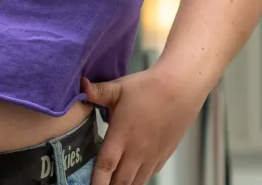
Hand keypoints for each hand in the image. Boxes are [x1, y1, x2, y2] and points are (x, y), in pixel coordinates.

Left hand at [81, 69, 206, 184]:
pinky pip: (149, 175)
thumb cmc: (148, 88)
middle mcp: (137, 150)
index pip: (106, 165)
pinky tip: (132, 176)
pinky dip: (138, 179)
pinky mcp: (163, 155)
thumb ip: (98, 92)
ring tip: (113, 183)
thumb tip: (81, 86)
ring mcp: (151, 155)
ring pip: (136, 181)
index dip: (97, 182)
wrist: (180, 89)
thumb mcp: (119, 88)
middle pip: (120, 180)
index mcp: (122, 135)